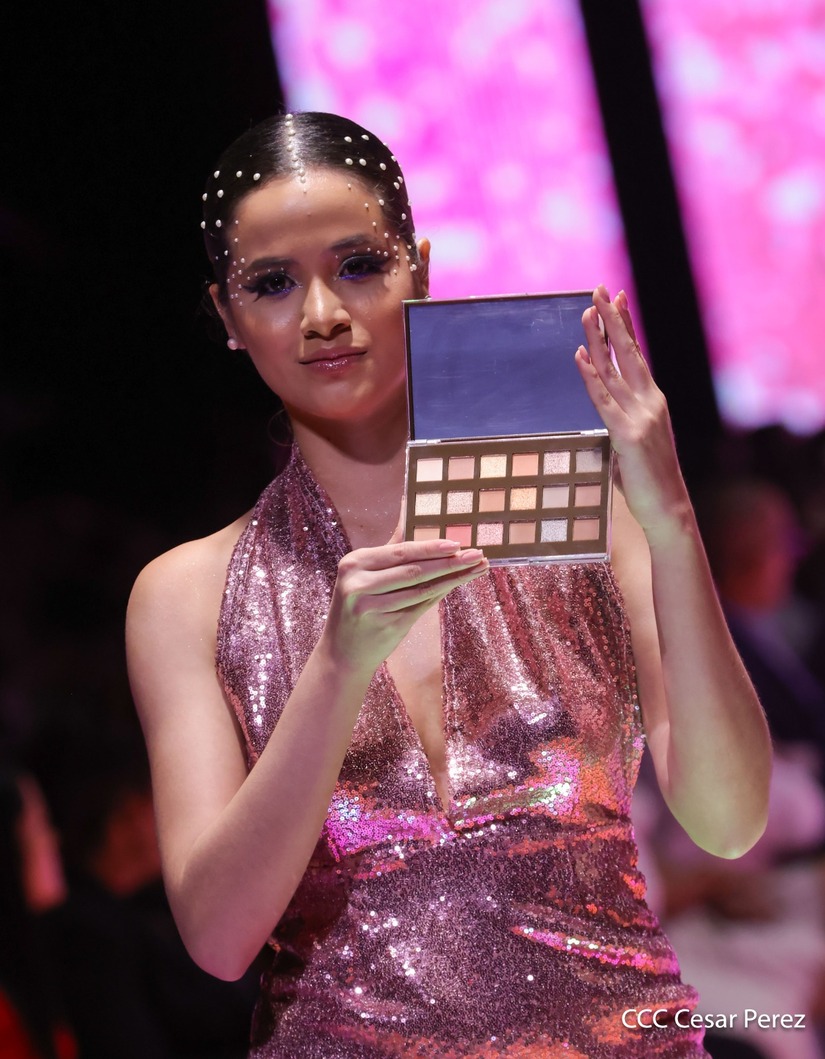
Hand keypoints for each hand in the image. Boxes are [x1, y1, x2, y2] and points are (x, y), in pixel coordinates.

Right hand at [321, 533, 487, 677]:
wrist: (342, 651)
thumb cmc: (359, 603)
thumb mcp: (364, 574)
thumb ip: (390, 548)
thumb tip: (410, 511)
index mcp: (355, 563)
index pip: (400, 552)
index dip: (431, 547)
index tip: (457, 543)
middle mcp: (360, 584)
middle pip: (414, 570)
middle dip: (449, 562)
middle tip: (476, 554)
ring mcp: (373, 608)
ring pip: (422, 590)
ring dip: (453, 578)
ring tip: (476, 568)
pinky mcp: (387, 627)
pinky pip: (422, 606)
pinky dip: (441, 594)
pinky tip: (457, 584)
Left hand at [575, 285, 690, 540]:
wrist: (669, 510)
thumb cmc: (650, 483)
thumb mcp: (634, 446)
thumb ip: (621, 425)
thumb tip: (605, 417)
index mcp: (653, 402)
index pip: (637, 356)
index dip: (626, 326)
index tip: (618, 299)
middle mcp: (650, 402)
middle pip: (628, 352)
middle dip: (612, 319)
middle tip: (600, 290)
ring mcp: (640, 416)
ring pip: (614, 370)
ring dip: (598, 338)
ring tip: (586, 311)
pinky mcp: (628, 435)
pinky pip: (603, 400)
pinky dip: (590, 376)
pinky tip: (579, 355)